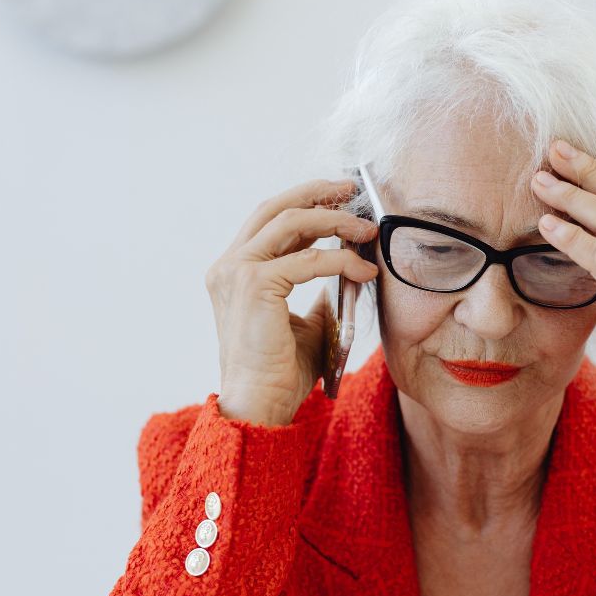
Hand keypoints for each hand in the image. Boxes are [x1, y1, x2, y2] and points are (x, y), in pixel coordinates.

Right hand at [205, 179, 378, 425]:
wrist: (260, 404)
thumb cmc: (280, 371)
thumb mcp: (307, 323)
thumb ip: (319, 294)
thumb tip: (348, 270)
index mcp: (235, 271)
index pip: (270, 221)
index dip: (306, 202)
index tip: (340, 197)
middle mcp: (229, 266)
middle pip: (275, 208)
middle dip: (317, 193)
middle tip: (352, 191)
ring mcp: (237, 273)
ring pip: (292, 222)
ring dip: (335, 220)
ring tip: (367, 229)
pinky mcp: (254, 285)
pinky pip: (309, 260)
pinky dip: (341, 260)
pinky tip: (364, 269)